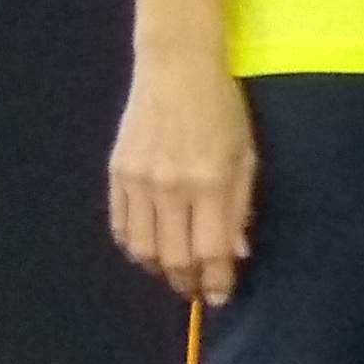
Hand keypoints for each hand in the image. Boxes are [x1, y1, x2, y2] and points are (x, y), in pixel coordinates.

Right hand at [108, 58, 257, 303]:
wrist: (176, 68)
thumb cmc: (222, 109)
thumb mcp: (246, 156)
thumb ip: (240, 207)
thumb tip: (235, 253)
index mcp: (210, 182)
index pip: (211, 251)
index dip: (215, 281)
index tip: (219, 296)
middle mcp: (172, 187)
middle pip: (173, 258)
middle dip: (186, 282)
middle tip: (195, 290)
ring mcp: (139, 181)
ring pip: (142, 249)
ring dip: (158, 270)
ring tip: (174, 272)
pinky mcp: (117, 173)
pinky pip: (121, 226)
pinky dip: (134, 246)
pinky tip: (149, 248)